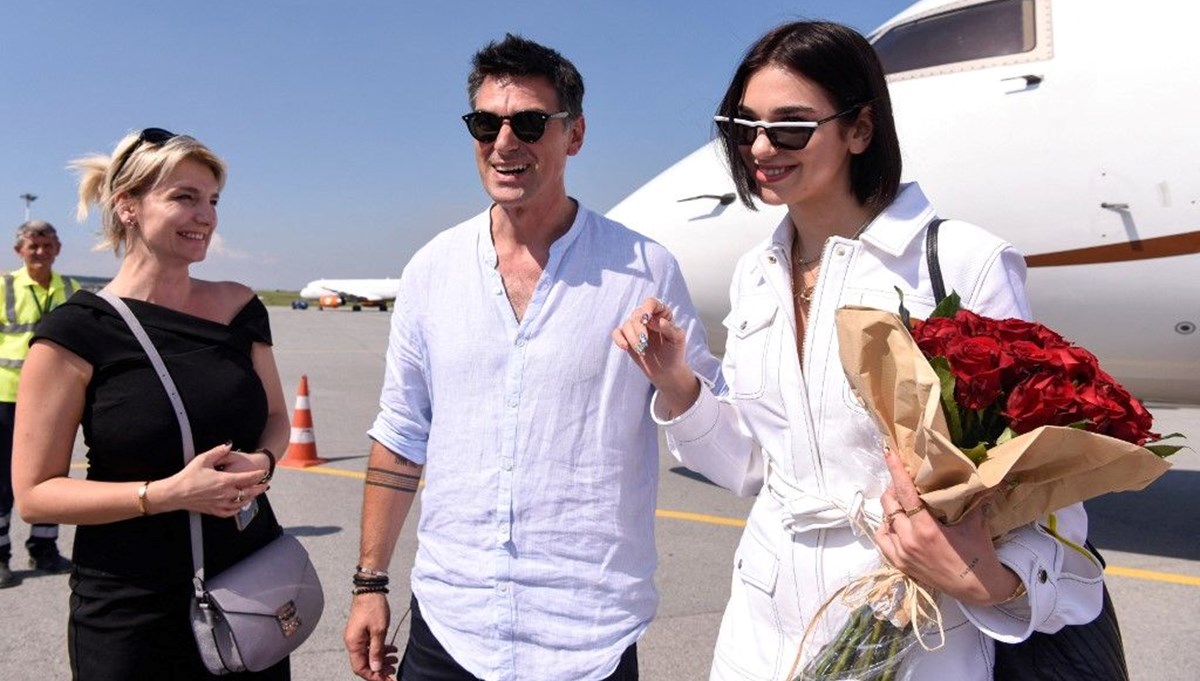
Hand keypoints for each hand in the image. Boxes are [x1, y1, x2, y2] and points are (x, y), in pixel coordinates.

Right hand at [156, 443, 270, 516]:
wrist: (175, 493)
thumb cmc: (187, 476)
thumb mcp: (202, 459)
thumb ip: (217, 452)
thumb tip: (228, 445)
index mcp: (224, 480)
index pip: (247, 478)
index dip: (257, 475)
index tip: (263, 473)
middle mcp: (224, 494)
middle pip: (248, 492)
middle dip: (258, 488)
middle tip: (265, 485)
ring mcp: (219, 503)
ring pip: (241, 503)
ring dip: (250, 498)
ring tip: (255, 494)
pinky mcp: (213, 510)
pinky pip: (229, 512)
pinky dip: (237, 509)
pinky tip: (239, 506)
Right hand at [345, 592, 398, 679]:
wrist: (370, 589)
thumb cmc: (373, 607)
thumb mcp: (379, 631)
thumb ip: (377, 651)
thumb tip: (376, 668)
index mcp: (354, 644)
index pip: (360, 668)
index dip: (373, 676)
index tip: (386, 679)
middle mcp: (353, 642)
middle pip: (364, 663)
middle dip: (379, 669)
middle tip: (393, 671)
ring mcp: (357, 637)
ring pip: (368, 655)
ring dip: (381, 659)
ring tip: (395, 659)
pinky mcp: (362, 632)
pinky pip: (370, 646)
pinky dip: (380, 649)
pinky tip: (392, 648)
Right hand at [611, 297, 698, 414]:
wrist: (667, 371)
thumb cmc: (675, 353)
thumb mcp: (678, 341)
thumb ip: (670, 329)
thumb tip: (660, 320)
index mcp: (662, 314)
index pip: (651, 303)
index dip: (647, 308)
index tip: (647, 318)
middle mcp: (647, 318)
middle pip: (637, 314)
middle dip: (639, 329)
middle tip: (644, 342)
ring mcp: (636, 328)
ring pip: (627, 324)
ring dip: (632, 337)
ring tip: (641, 350)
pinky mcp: (627, 338)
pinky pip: (617, 333)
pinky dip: (618, 339)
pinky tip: (625, 347)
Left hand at [874, 449, 1020, 604]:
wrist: (977, 588)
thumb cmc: (978, 553)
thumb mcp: (975, 523)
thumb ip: (972, 497)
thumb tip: (981, 474)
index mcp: (926, 530)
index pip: (905, 494)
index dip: (896, 471)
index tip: (888, 453)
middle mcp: (909, 541)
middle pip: (890, 504)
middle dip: (894, 487)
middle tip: (905, 480)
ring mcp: (901, 554)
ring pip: (884, 521)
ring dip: (891, 507)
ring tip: (902, 500)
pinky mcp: (899, 564)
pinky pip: (882, 540)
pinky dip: (886, 527)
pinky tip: (896, 522)